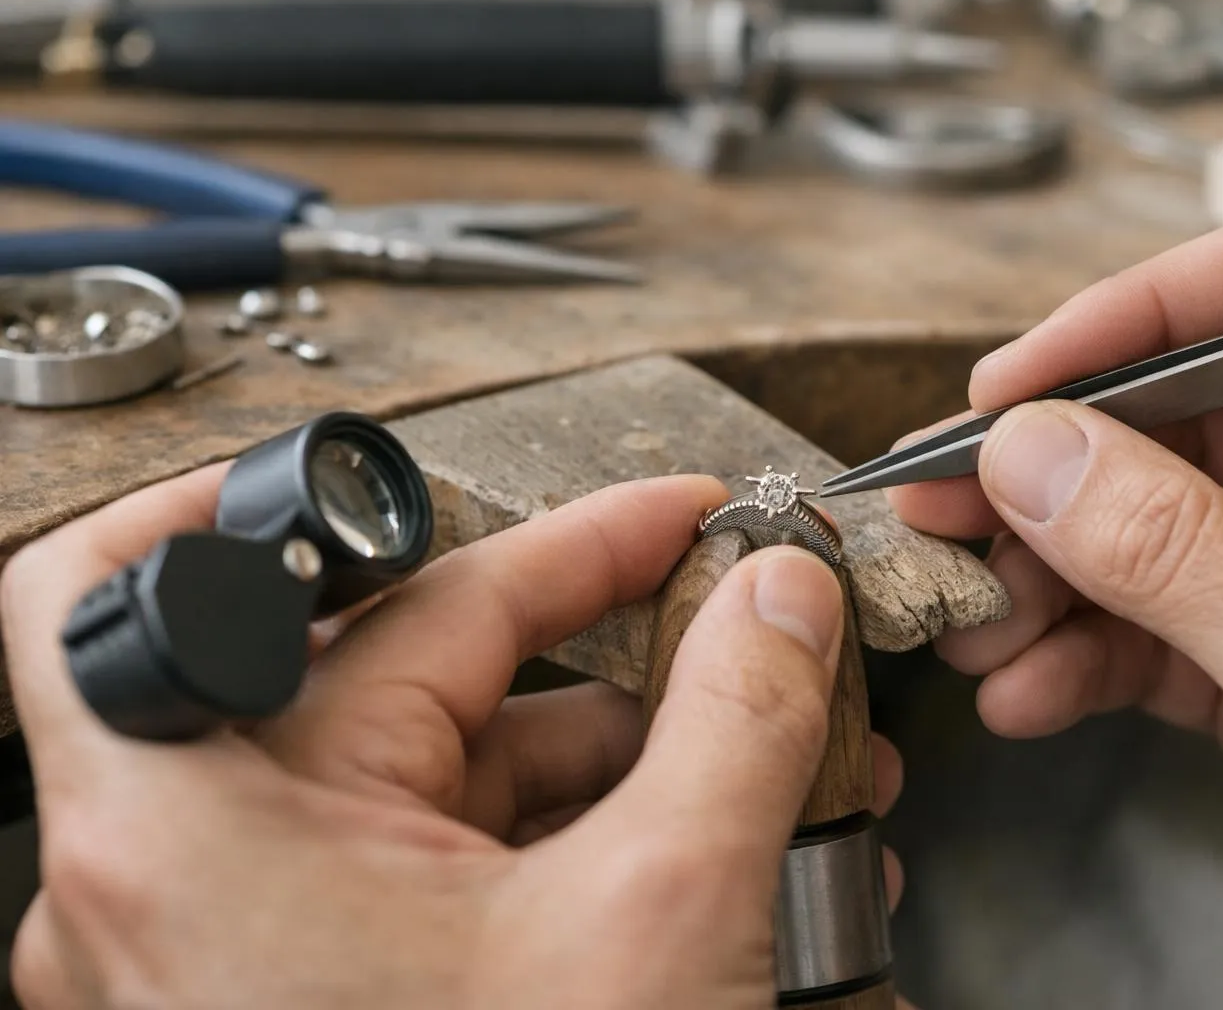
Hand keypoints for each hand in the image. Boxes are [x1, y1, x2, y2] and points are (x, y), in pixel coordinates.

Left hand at [0, 470, 903, 1008]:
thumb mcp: (656, 926)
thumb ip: (735, 724)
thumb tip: (779, 599)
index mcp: (199, 827)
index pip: (342, 581)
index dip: (531, 522)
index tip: (659, 512)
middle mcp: (191, 875)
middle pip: (409, 677)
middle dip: (613, 651)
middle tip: (738, 623)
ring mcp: (252, 944)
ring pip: (449, 777)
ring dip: (620, 754)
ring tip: (772, 752)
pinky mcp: (315, 993)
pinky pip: (452, 866)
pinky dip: (579, 841)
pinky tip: (711, 839)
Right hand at [891, 207, 1222, 1009]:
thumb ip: (1175, 549)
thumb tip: (1036, 450)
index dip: (1135, 316)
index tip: (1018, 383)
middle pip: (1175, 419)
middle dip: (1050, 472)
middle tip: (939, 504)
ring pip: (1138, 528)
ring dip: (1041, 576)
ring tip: (974, 624)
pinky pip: (1139, 630)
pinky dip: (1071, 658)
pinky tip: (1025, 692)